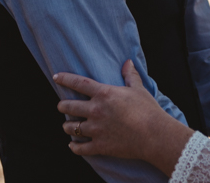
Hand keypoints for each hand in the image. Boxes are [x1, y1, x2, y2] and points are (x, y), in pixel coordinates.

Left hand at [55, 60, 190, 175]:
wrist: (154, 134)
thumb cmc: (148, 110)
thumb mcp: (139, 89)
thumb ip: (130, 75)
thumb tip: (128, 62)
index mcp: (104, 94)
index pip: (79, 83)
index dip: (65, 79)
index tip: (56, 77)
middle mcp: (96, 110)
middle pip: (68, 106)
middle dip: (62, 106)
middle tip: (62, 106)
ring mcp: (96, 129)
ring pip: (71, 128)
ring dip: (68, 126)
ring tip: (68, 126)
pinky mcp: (99, 145)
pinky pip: (79, 148)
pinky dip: (74, 147)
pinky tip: (73, 145)